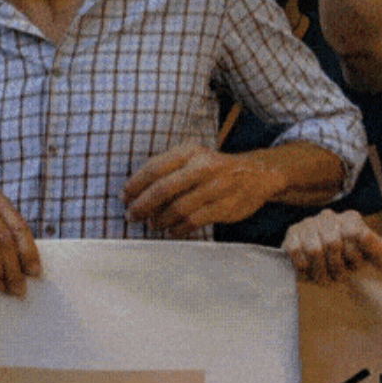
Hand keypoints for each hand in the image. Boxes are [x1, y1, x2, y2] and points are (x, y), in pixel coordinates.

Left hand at [124, 143, 283, 234]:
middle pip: (164, 188)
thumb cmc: (213, 168)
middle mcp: (203, 166)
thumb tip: (135, 194)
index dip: (136, 184)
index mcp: (189, 152)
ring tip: (153, 224)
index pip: (155, 167)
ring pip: (178, 207)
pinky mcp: (226, 206)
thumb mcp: (192, 158)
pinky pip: (194, 221)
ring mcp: (216, 187)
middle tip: (132, 216)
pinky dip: (178, 229)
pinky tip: (172, 230)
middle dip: (143, 205)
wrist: (257, 174)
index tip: (124, 197)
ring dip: (160, 219)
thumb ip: (167, 170)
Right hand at [283, 209, 381, 283]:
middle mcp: (328, 216)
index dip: (354, 255)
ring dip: (320, 270)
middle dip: (336, 266)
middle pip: (332, 243)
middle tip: (339, 278)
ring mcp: (309, 223)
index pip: (353, 234)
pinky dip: (304, 265)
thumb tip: (365, 235)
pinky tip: (310, 271)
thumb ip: (375, 247)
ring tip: (324, 279)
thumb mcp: (372, 256)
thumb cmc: (354, 261)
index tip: (355, 267)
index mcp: (350, 218)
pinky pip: (295, 250)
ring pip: (314, 249)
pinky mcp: (292, 232)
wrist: (329, 265)